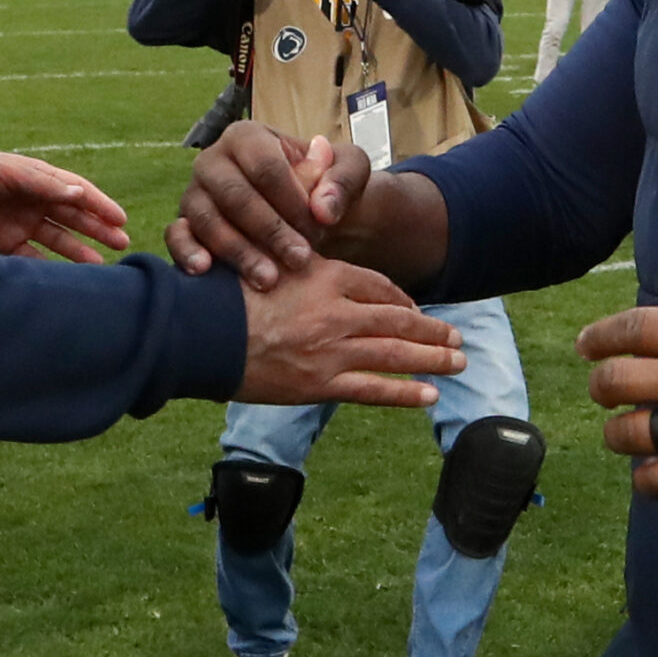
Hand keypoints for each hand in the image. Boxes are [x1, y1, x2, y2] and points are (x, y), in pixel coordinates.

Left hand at [0, 150, 129, 262]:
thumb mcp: (10, 173)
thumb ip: (44, 184)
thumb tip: (80, 195)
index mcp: (39, 180)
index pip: (77, 192)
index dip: (100, 205)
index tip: (121, 220)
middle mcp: (35, 202)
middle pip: (73, 217)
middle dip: (97, 230)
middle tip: (122, 243)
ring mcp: (21, 223)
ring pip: (58, 239)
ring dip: (79, 251)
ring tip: (99, 265)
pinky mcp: (5, 244)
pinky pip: (33, 257)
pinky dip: (49, 266)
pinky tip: (65, 276)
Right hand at [168, 123, 370, 288]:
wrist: (306, 216)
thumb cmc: (325, 187)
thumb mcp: (350, 170)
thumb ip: (343, 180)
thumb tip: (322, 209)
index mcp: (248, 137)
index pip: (265, 166)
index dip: (291, 201)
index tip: (318, 230)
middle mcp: (213, 160)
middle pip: (235, 195)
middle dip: (269, 231)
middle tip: (299, 260)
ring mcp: (194, 192)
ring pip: (207, 220)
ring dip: (239, 251)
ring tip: (268, 280)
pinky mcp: (183, 223)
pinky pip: (176, 236)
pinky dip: (187, 253)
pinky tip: (206, 271)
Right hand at [239, 257, 462, 407]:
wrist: (199, 334)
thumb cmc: (224, 296)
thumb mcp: (267, 262)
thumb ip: (297, 266)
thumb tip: (307, 264)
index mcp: (324, 277)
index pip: (378, 286)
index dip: (402, 299)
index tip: (416, 308)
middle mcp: (336, 311)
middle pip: (397, 319)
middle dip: (431, 330)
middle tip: (456, 337)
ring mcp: (331, 349)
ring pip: (395, 353)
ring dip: (432, 358)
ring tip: (458, 362)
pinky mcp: (320, 383)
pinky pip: (373, 389)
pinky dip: (405, 392)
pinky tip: (429, 394)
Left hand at [586, 272, 657, 502]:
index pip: (633, 329)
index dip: (599, 338)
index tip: (585, 348)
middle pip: (619, 381)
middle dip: (601, 388)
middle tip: (606, 393)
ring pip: (631, 434)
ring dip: (620, 434)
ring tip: (631, 433)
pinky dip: (646, 477)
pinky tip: (656, 470)